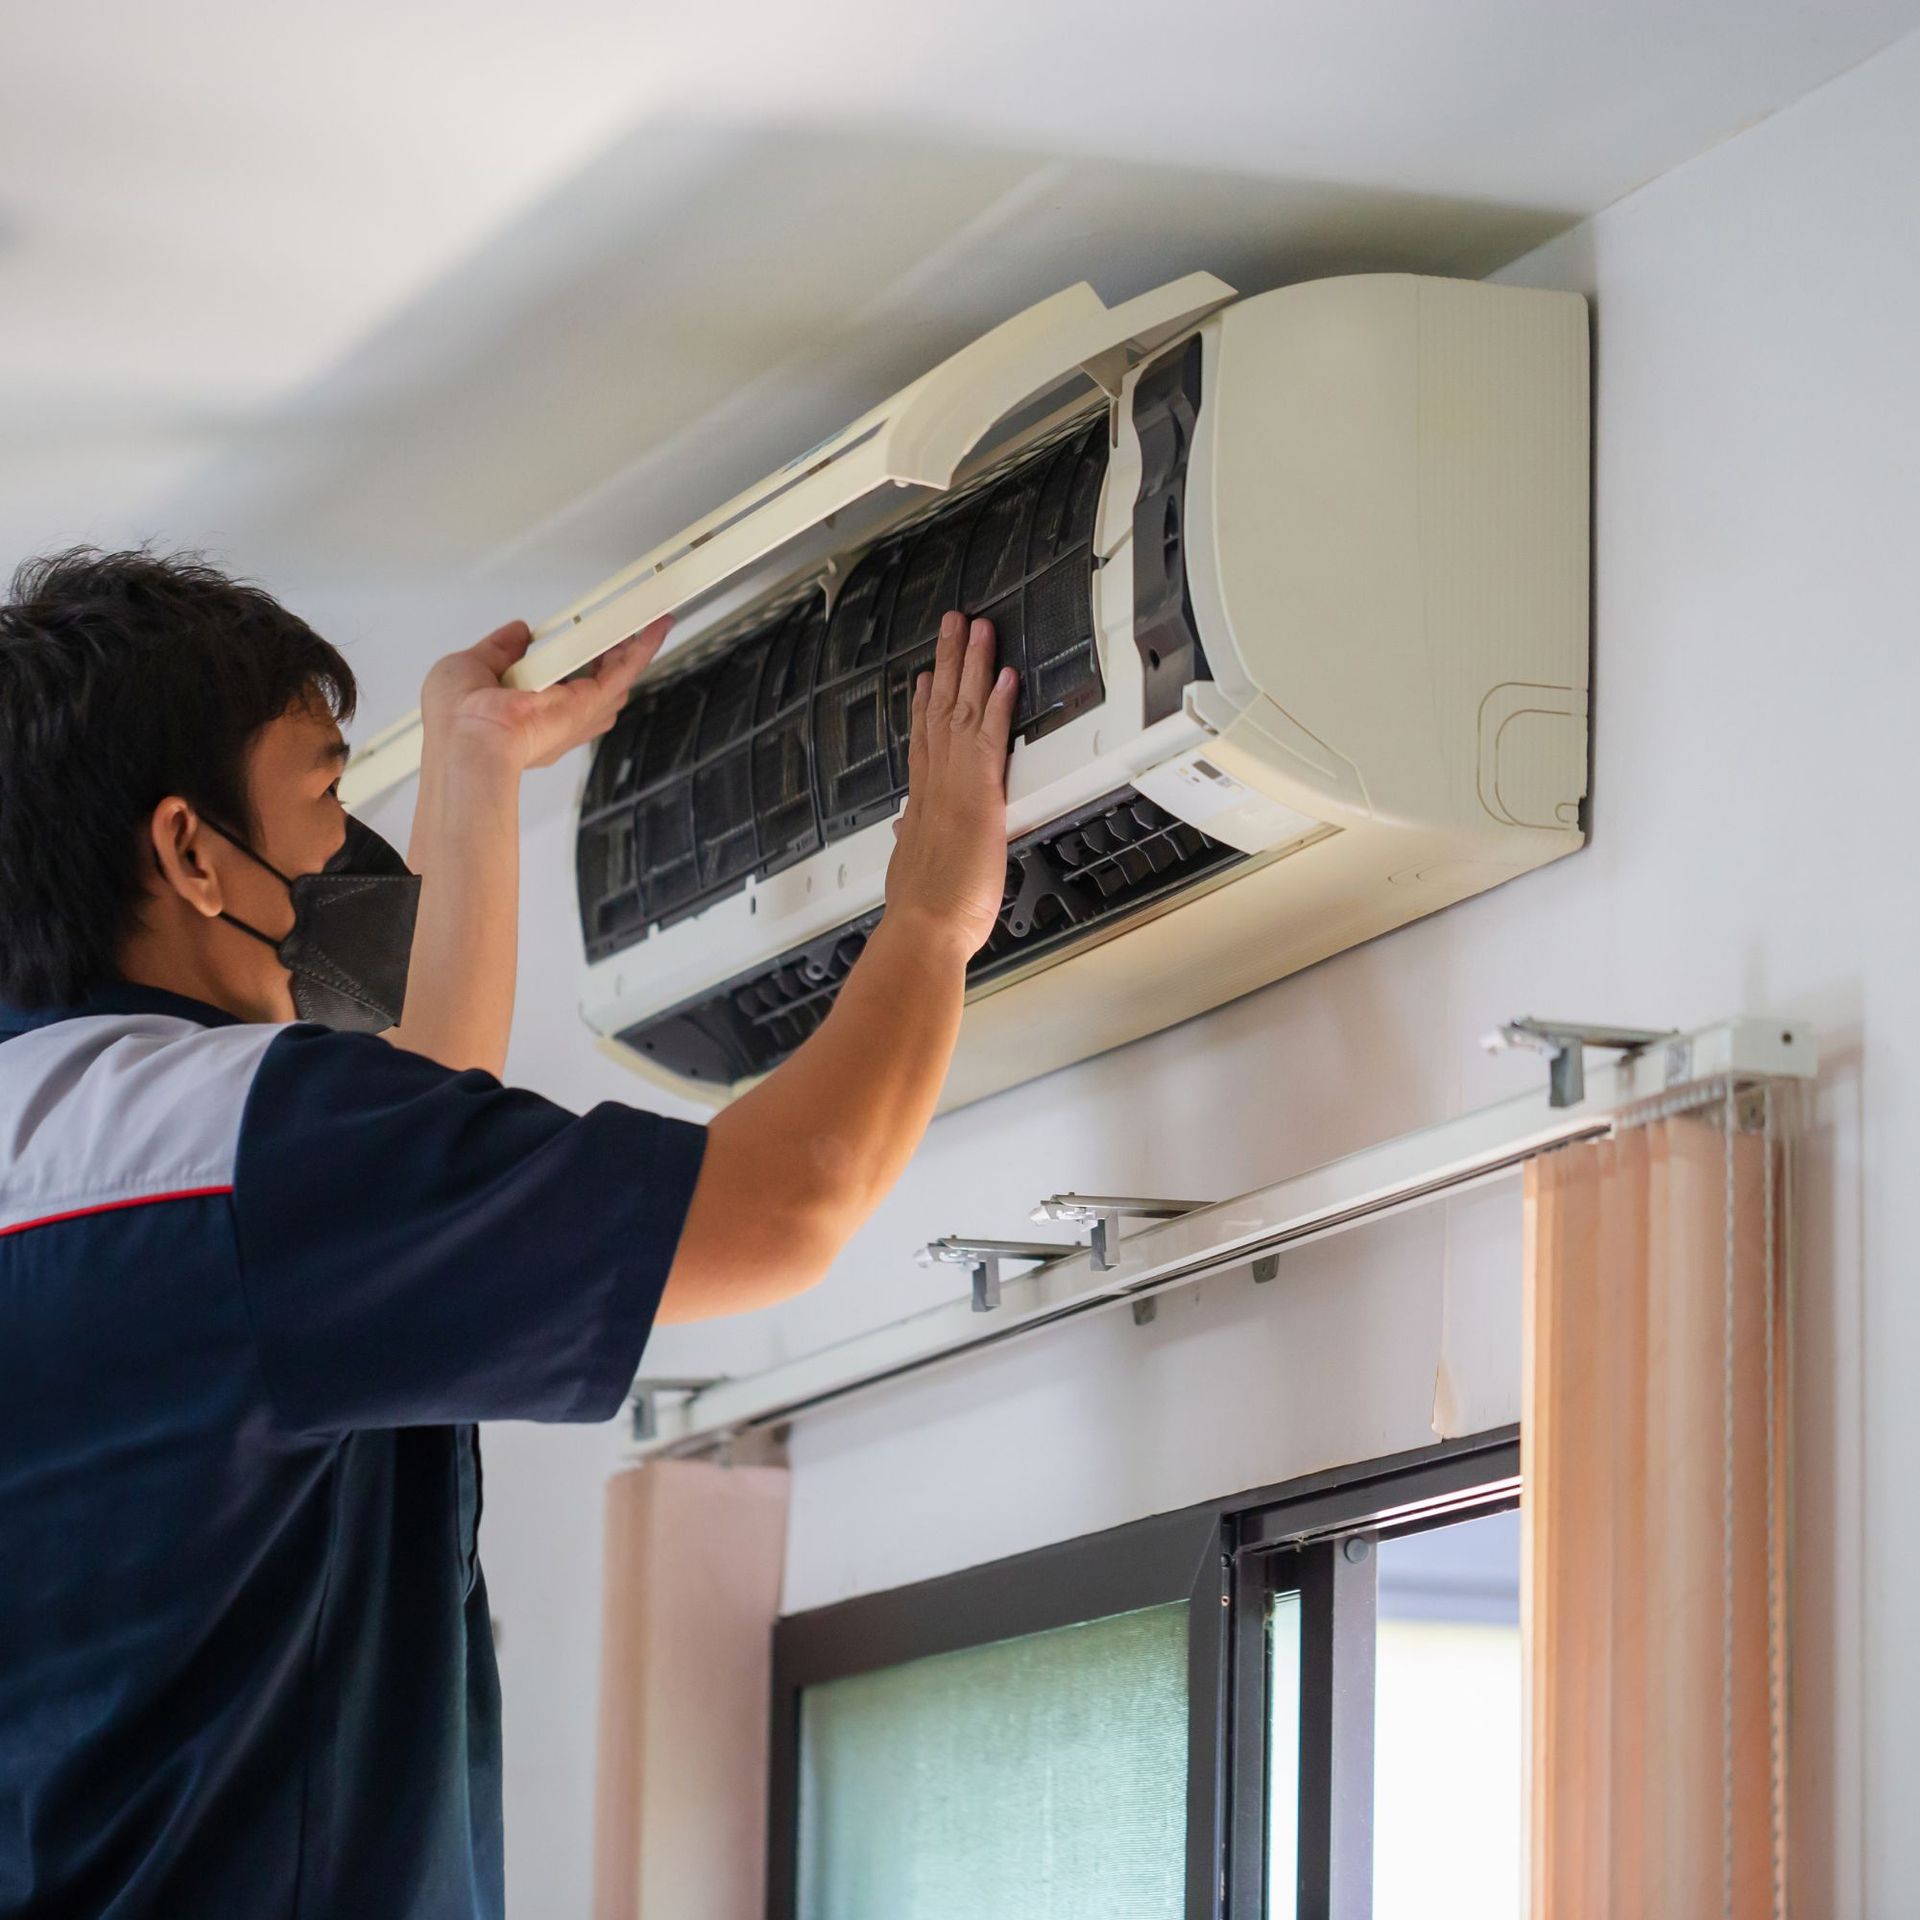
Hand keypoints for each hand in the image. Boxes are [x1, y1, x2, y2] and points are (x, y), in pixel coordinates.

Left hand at [419, 616, 671, 772]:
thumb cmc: (457, 719)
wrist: (469, 739)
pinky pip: (624, 669)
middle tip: (619, 626)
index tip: (576, 638)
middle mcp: (556, 715)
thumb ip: (497, 650)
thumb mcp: (468, 667)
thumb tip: (516, 633)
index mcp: (525, 710)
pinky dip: (644, 646)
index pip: (556, 683)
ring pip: (615, 677)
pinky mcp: (590, 702)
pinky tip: (655, 626)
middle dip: (608, 653)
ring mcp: (575, 711)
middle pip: (594, 682)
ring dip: (631, 648)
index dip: (569, 659)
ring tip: (645, 620)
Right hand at [884, 611, 1017, 958]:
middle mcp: (935, 785)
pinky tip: (1006, 675)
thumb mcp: (911, 869)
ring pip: (963, 711)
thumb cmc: (923, 912)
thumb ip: (908, 841)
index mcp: (921, 803)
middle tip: (953, 624)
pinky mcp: (981, 796)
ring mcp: (956, 785)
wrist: (923, 928)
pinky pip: (991, 739)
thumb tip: (900, 829)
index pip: (924, 740)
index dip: (925, 704)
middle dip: (947, 663)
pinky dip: (999, 704)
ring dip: (971, 666)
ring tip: (977, 628)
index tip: (925, 676)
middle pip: (940, 709)